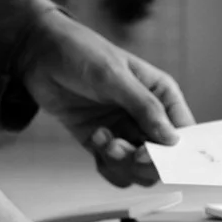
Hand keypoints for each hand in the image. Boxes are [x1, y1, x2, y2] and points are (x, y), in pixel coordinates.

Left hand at [18, 10, 194, 186]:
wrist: (38, 53)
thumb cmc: (81, 52)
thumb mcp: (114, 76)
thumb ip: (144, 107)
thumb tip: (172, 139)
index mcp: (161, 95)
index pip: (183, 133)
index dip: (176, 152)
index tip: (153, 154)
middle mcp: (147, 116)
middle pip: (162, 159)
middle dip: (145, 161)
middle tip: (128, 151)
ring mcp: (124, 130)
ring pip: (137, 169)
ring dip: (122, 163)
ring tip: (105, 140)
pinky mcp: (100, 141)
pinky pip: (113, 168)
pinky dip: (105, 163)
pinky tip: (95, 137)